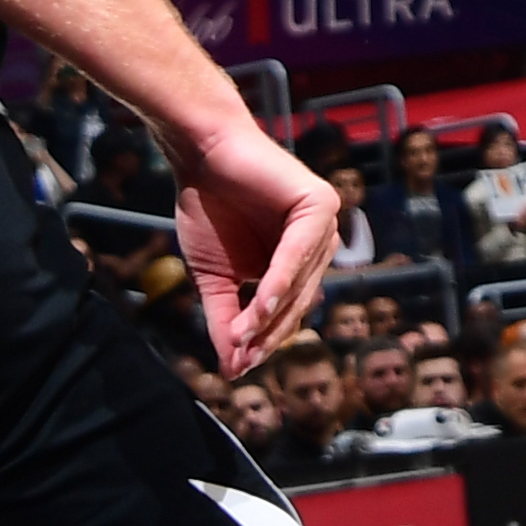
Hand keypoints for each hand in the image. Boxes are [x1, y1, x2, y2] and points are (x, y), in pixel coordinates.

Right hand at [174, 124, 340, 374]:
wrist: (200, 156)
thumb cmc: (208, 209)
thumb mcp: (215, 279)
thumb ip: (225, 321)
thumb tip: (230, 369)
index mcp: (300, 263)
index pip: (288, 314)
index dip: (263, 342)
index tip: (236, 368)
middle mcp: (319, 245)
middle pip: (297, 305)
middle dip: (267, 335)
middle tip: (238, 360)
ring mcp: (325, 224)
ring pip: (299, 284)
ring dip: (270, 315)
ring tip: (240, 339)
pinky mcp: (320, 204)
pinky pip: (300, 253)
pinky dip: (280, 281)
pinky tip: (261, 304)